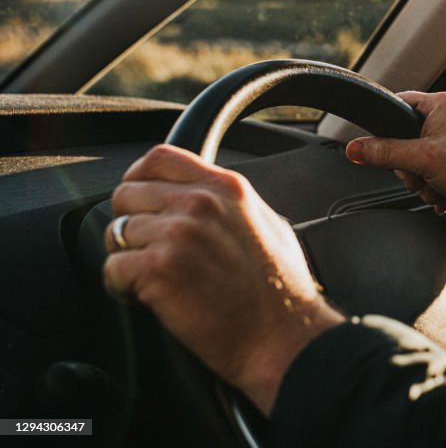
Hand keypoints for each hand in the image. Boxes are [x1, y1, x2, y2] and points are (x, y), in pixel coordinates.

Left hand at [103, 144, 343, 414]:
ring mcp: (178, 233)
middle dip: (130, 224)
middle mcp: (200, 203)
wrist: (283, 336)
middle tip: (148, 251)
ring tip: (152, 279)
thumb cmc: (281, 292)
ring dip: (126, 258)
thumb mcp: (268, 224)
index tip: (140, 200)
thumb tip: (202, 197)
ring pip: (116, 233)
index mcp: (227, 187)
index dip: (138, 178)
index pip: (160, 157)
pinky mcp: (159, 269)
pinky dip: (121, 287)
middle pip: (127, 193)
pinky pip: (111, 268)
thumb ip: (230, 204)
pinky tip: (147, 298)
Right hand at [345, 91, 445, 234]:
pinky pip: (439, 167)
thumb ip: (385, 153)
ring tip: (439, 190)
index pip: (399, 104)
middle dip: (411, 168)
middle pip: (407, 139)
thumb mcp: (423, 161)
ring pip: (423, 158)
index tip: (383, 148)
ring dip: (425, 181)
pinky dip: (439, 185)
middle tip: (422, 178)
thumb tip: (355, 148)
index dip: (387, 128)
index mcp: (442, 103)